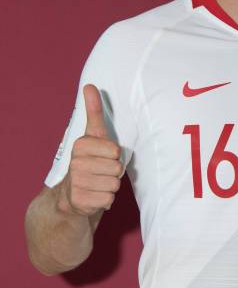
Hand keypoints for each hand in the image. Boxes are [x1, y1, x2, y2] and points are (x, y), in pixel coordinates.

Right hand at [57, 84, 123, 216]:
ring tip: (98, 183)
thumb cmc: (90, 160)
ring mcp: (76, 183)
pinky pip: (109, 199)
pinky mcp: (80, 202)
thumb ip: (94, 111)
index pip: (116, 150)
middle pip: (117, 168)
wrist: (71, 194)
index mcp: (80, 145)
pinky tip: (94, 195)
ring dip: (110, 185)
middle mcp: (75, 163)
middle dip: (114, 172)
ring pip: (114, 184)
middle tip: (100, 172)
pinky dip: (106, 199)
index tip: (102, 156)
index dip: (114, 155)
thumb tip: (90, 85)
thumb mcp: (93, 135)